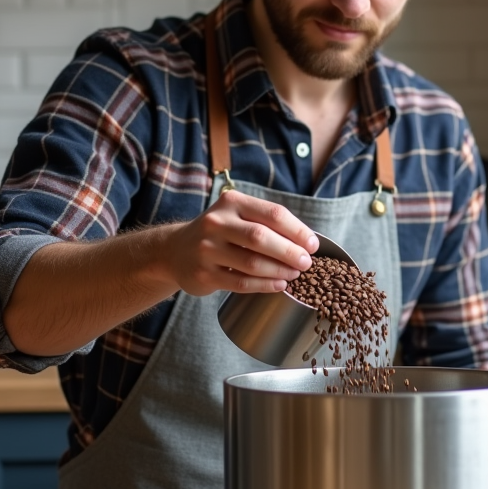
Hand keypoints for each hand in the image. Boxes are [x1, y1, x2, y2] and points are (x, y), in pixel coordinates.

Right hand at [165, 189, 318, 295]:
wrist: (175, 251)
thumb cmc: (219, 233)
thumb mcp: (237, 216)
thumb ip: (266, 223)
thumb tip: (307, 242)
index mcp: (232, 203)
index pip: (273, 214)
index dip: (297, 231)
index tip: (313, 245)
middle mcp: (216, 223)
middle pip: (261, 237)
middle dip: (290, 252)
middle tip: (306, 263)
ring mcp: (207, 249)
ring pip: (252, 263)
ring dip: (279, 270)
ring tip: (295, 274)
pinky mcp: (204, 274)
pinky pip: (241, 282)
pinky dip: (264, 285)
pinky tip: (279, 285)